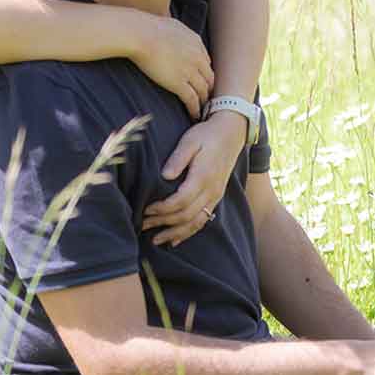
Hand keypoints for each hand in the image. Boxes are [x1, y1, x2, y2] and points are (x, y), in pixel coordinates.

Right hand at [128, 13, 214, 114]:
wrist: (140, 34)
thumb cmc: (148, 28)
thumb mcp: (171, 25)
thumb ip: (178, 33)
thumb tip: (175, 33)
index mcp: (196, 43)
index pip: (206, 62)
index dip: (204, 73)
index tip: (201, 80)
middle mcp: (197, 58)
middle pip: (209, 78)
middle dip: (208, 89)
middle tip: (206, 98)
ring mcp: (190, 71)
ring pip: (203, 90)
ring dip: (204, 101)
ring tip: (202, 110)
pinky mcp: (179, 83)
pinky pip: (192, 100)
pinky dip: (195, 109)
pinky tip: (194, 115)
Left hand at [144, 113, 248, 245]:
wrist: (231, 133)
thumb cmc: (206, 135)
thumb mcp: (190, 140)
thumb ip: (178, 158)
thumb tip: (164, 175)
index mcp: (202, 177)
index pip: (180, 201)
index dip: (162, 209)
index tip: (145, 210)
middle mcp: (211, 191)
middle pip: (186, 215)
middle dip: (163, 223)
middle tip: (142, 226)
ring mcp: (215, 196)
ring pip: (195, 223)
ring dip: (175, 233)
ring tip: (156, 240)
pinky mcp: (216, 198)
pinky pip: (203, 220)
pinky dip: (189, 232)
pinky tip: (175, 240)